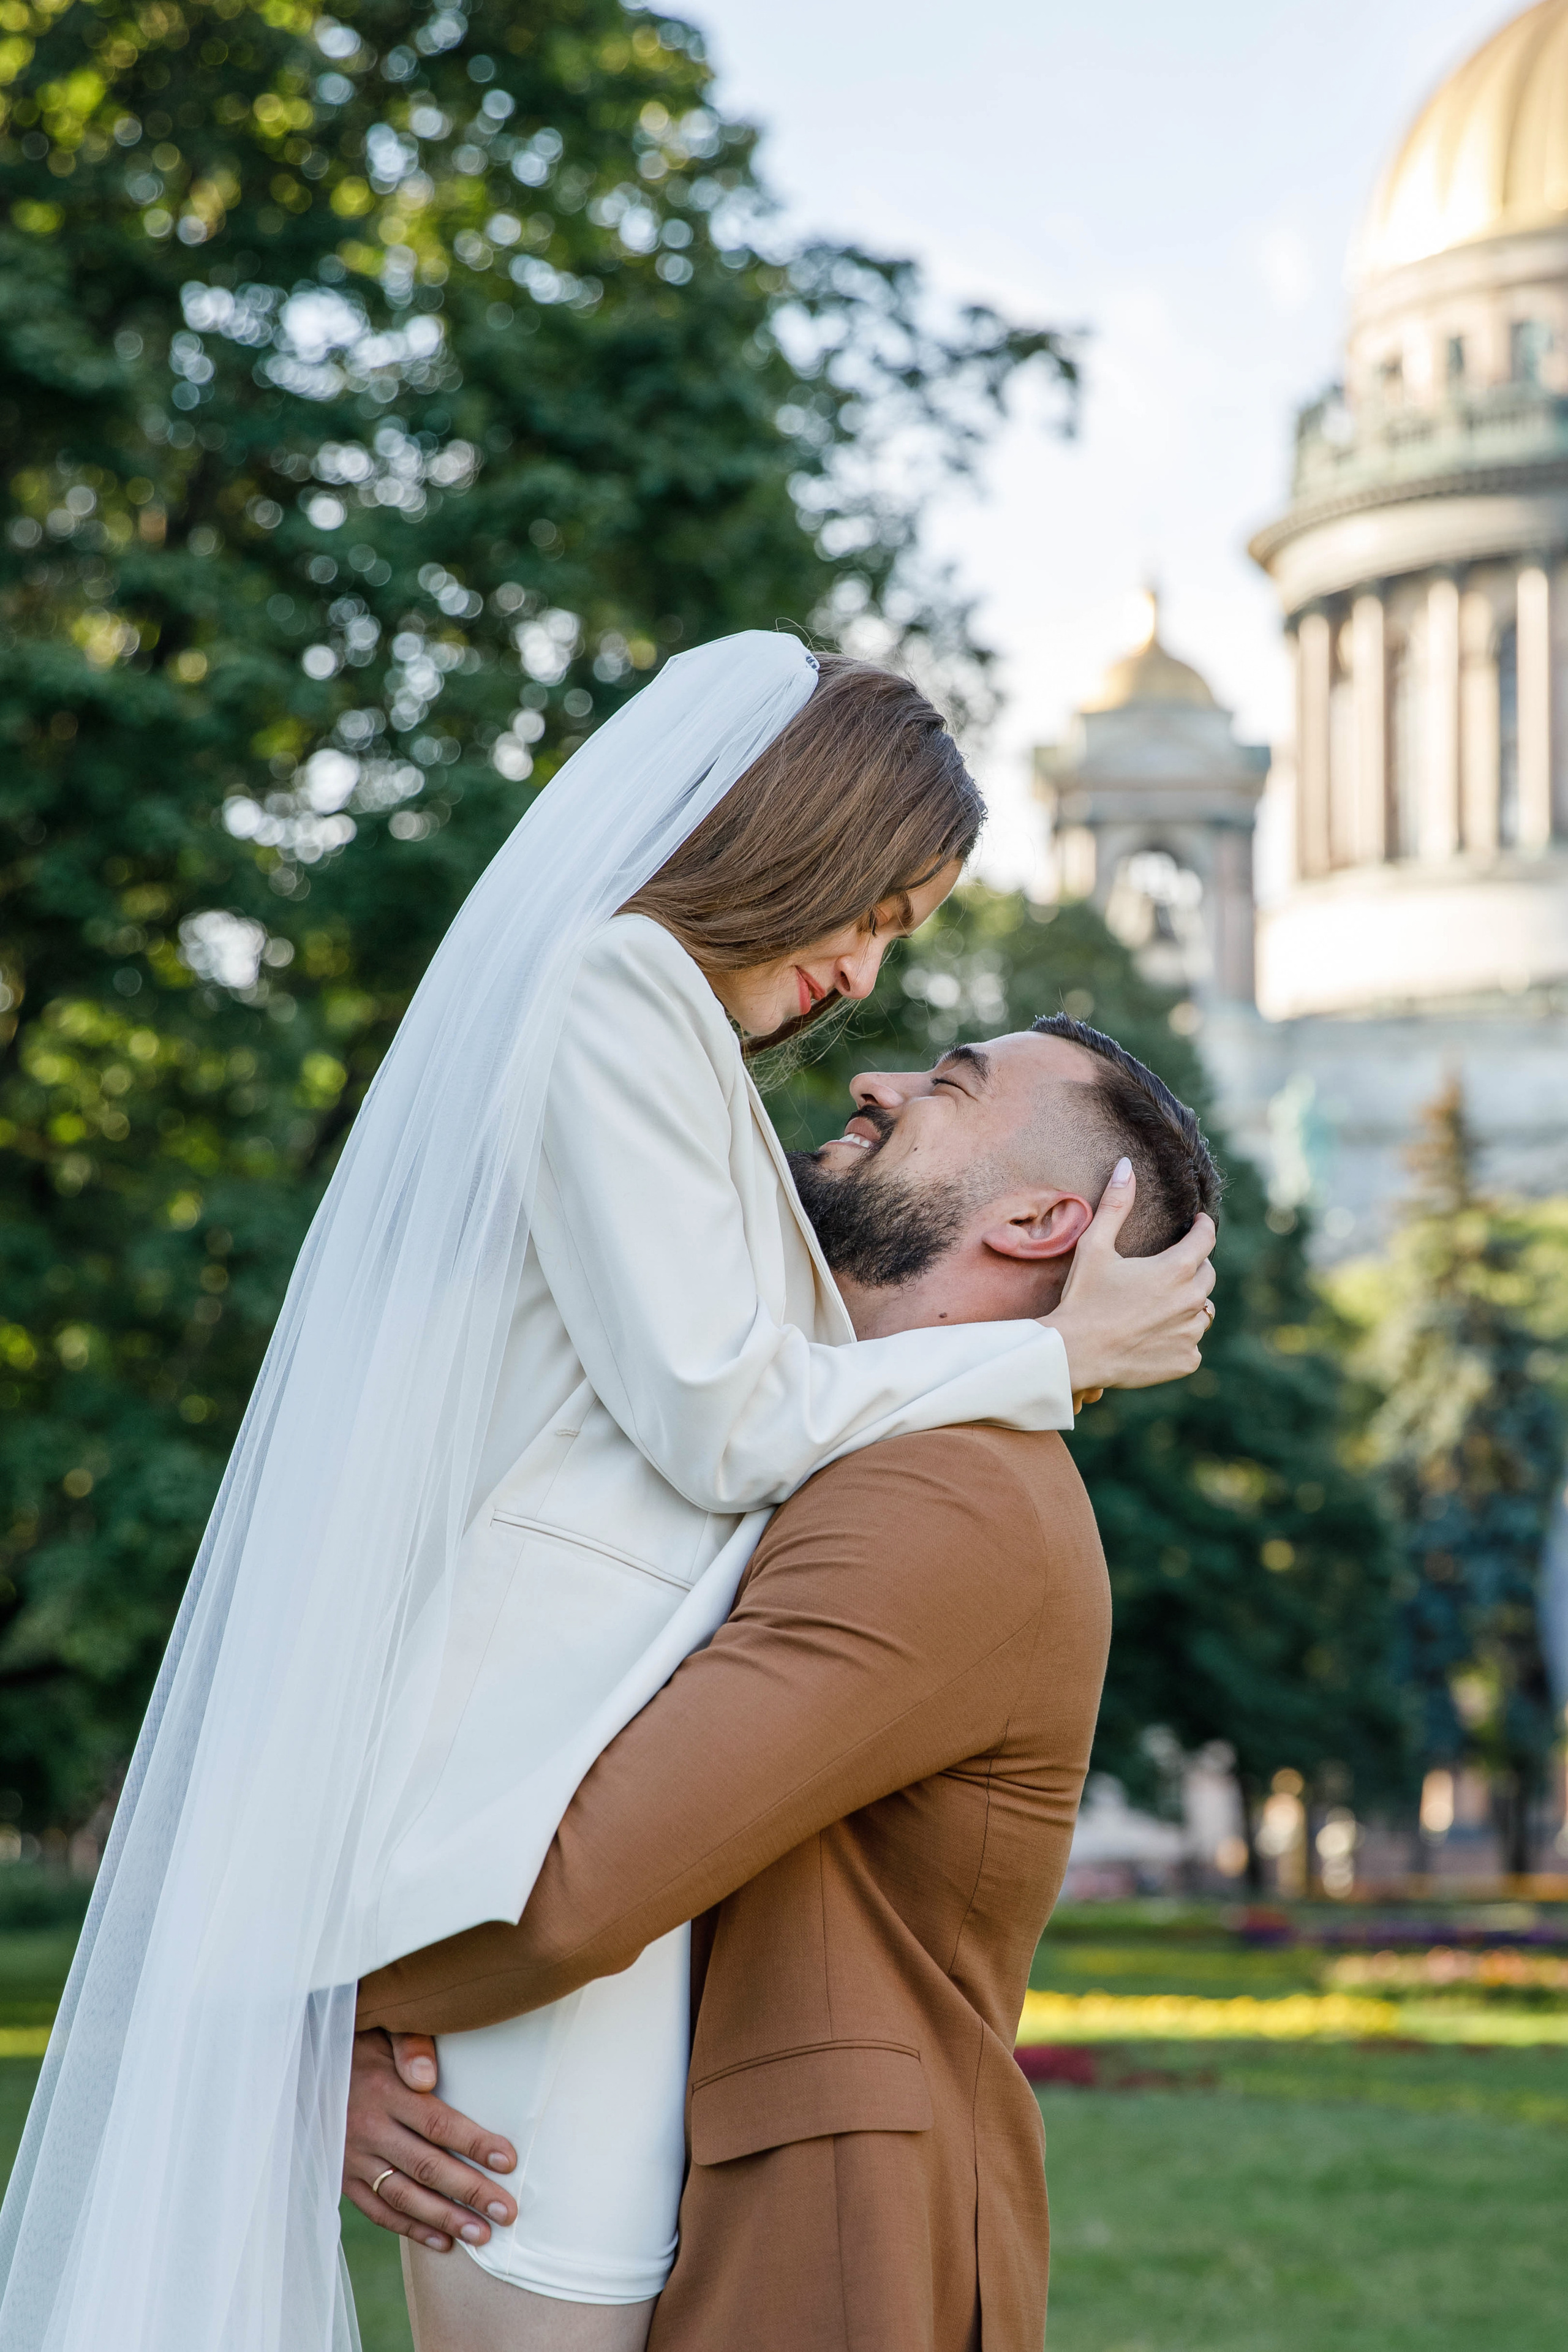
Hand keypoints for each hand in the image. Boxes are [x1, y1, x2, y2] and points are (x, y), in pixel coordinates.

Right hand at [342, 2028, 517, 2251]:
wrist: (306, 2069)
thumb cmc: (360, 2046)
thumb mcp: (384, 2032)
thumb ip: (410, 2046)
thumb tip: (428, 2076)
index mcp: (383, 2092)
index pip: (437, 2123)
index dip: (474, 2144)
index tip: (509, 2161)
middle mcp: (368, 2130)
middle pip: (427, 2167)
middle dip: (470, 2192)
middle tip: (506, 2211)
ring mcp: (353, 2159)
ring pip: (405, 2196)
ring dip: (445, 2219)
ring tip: (482, 2235)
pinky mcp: (343, 2179)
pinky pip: (379, 2211)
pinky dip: (411, 2230)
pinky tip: (443, 2242)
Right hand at [1041, 1162, 1215, 1392]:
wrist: (1075, 1353)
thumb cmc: (1083, 1297)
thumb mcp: (1095, 1246)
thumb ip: (1116, 1204)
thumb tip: (1126, 1166)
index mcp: (1176, 1268)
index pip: (1206, 1238)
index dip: (1202, 1226)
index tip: (1197, 1223)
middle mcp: (1192, 1300)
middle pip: (1207, 1274)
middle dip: (1193, 1267)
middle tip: (1168, 1268)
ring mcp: (1191, 1333)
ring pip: (1202, 1310)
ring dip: (1187, 1304)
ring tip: (1159, 1304)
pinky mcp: (1186, 1360)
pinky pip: (1192, 1344)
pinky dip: (1178, 1338)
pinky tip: (1152, 1336)